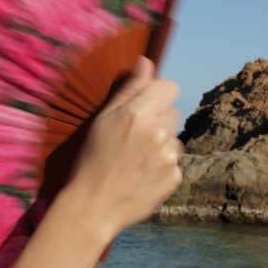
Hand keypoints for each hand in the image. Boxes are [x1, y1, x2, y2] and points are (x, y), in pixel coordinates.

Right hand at [64, 56, 182, 240]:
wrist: (93, 206)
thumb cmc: (92, 159)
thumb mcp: (103, 119)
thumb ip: (129, 89)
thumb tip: (146, 62)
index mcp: (137, 113)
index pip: (169, 87)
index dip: (157, 95)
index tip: (143, 107)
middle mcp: (157, 132)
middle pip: (172, 112)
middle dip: (158, 120)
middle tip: (133, 137)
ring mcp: (169, 156)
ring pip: (174, 138)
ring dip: (161, 144)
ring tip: (136, 158)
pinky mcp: (174, 177)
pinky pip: (175, 162)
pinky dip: (162, 166)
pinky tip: (142, 173)